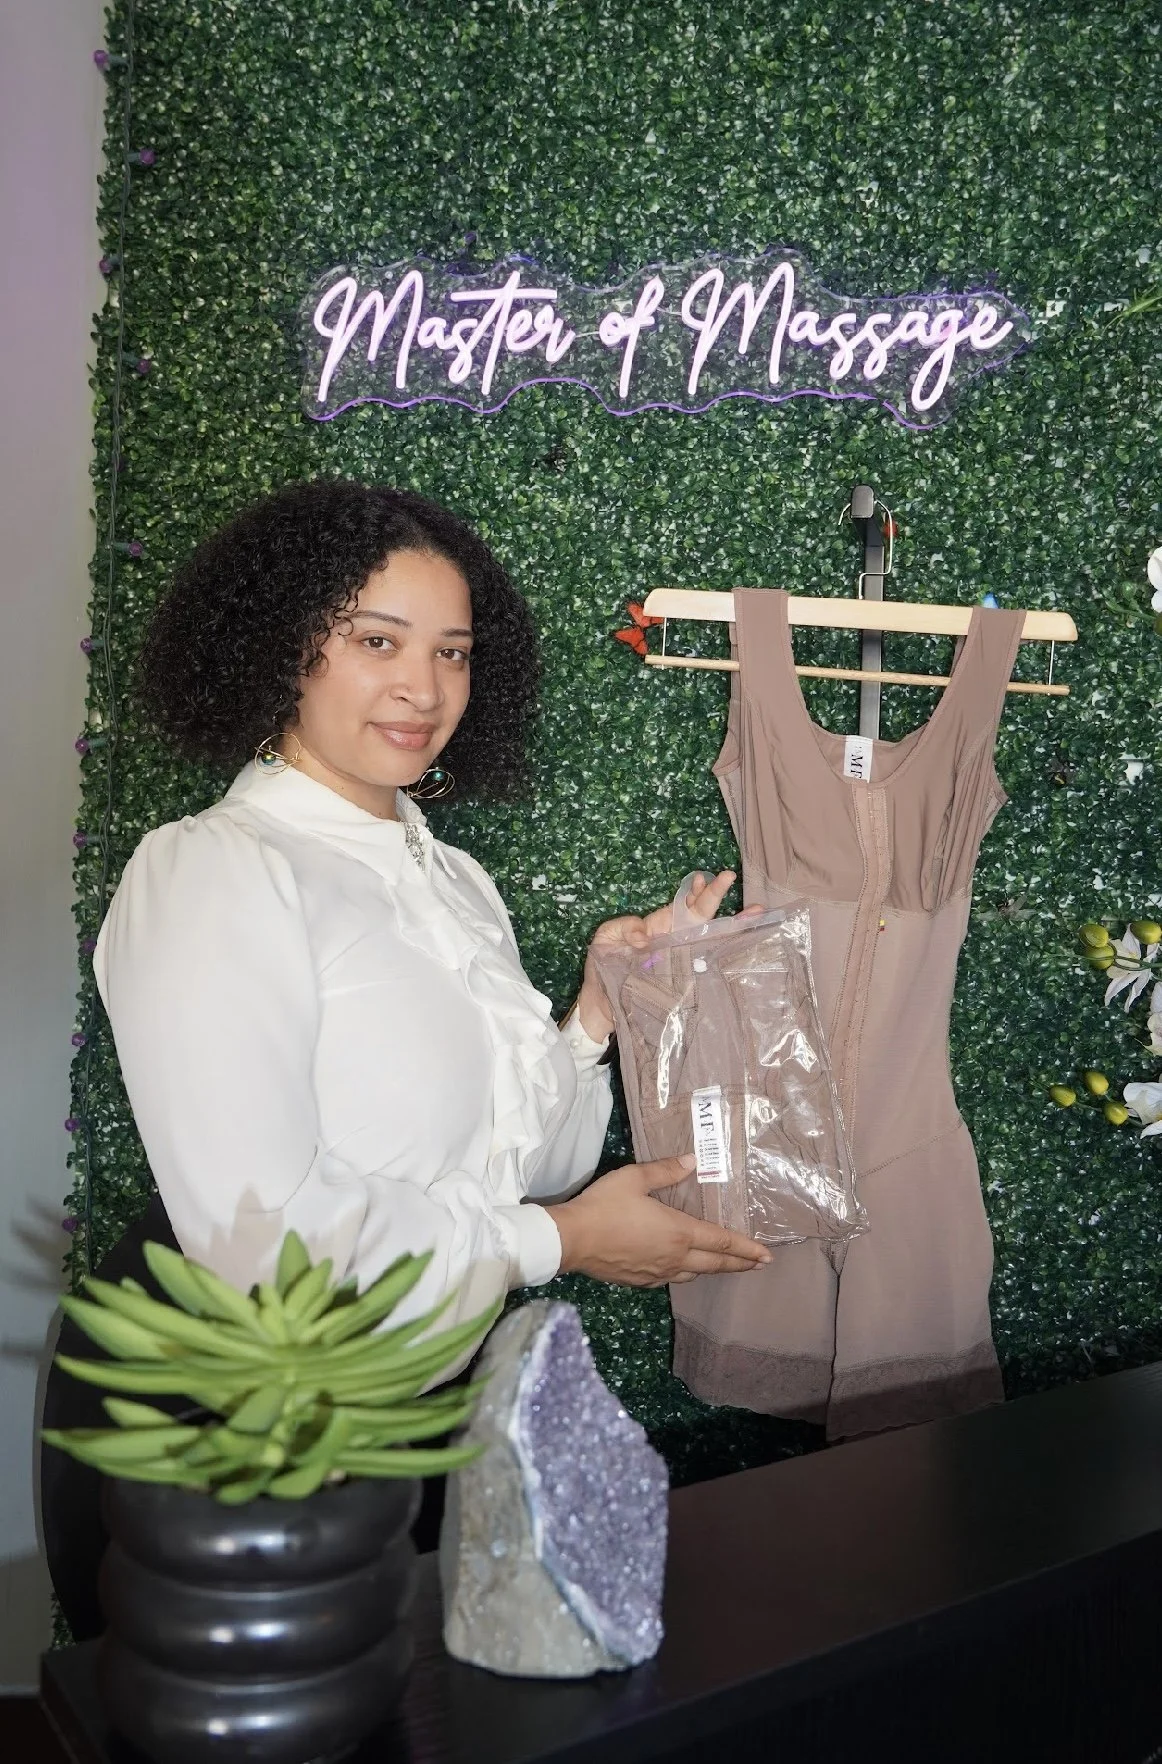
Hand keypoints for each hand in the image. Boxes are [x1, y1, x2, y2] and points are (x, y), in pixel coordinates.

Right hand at [545, 1154, 771, 1286]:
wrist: (571, 1240)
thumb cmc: (605, 1205)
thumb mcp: (634, 1178)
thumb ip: (666, 1170)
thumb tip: (692, 1161)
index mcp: (679, 1232)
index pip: (722, 1242)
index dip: (746, 1248)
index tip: (767, 1255)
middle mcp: (674, 1257)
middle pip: (715, 1264)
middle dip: (740, 1264)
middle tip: (759, 1265)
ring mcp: (657, 1273)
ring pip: (694, 1274)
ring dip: (713, 1270)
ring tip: (724, 1266)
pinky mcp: (640, 1281)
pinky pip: (671, 1279)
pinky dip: (685, 1274)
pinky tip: (681, 1270)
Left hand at [575, 870, 746, 1041]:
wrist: (601, 1003)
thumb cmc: (603, 966)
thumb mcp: (606, 937)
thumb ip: (625, 927)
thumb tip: (645, 938)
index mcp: (660, 926)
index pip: (682, 904)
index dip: (694, 892)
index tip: (702, 878)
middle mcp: (675, 939)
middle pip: (701, 915)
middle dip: (715, 896)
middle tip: (729, 877)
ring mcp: (680, 959)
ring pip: (709, 937)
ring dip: (730, 924)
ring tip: (751, 911)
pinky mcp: (680, 979)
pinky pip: (702, 964)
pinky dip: (722, 955)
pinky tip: (738, 947)